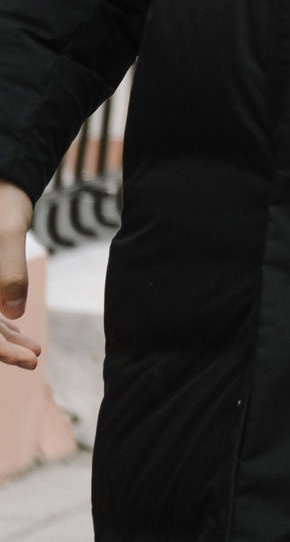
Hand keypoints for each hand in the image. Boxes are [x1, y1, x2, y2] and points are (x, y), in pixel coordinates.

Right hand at [0, 181, 38, 371]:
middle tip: (32, 359)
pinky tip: (25, 337)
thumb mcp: (7, 232)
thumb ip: (9, 271)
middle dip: (0, 347)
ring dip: (3, 340)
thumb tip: (15, 313)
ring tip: (34, 353)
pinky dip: (3, 327)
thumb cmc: (1, 203)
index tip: (21, 358)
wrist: (0, 182)